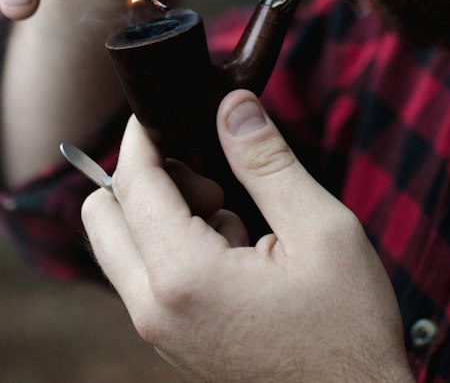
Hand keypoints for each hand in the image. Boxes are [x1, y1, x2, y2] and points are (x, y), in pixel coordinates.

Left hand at [84, 93, 410, 382]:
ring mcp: (158, 333)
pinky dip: (170, 250)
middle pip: (101, 214)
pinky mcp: (172, 344)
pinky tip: (237, 255)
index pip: (133, 182)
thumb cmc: (347, 329)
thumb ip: (267, 162)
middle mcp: (153, 309)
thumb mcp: (321, 230)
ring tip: (236, 222)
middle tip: (212, 178)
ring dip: (157, 216)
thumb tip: (232, 105)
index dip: (144, 134)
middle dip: (143, 179)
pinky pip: (143, 278)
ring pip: (118, 247)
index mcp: (184, 277)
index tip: (168, 105)